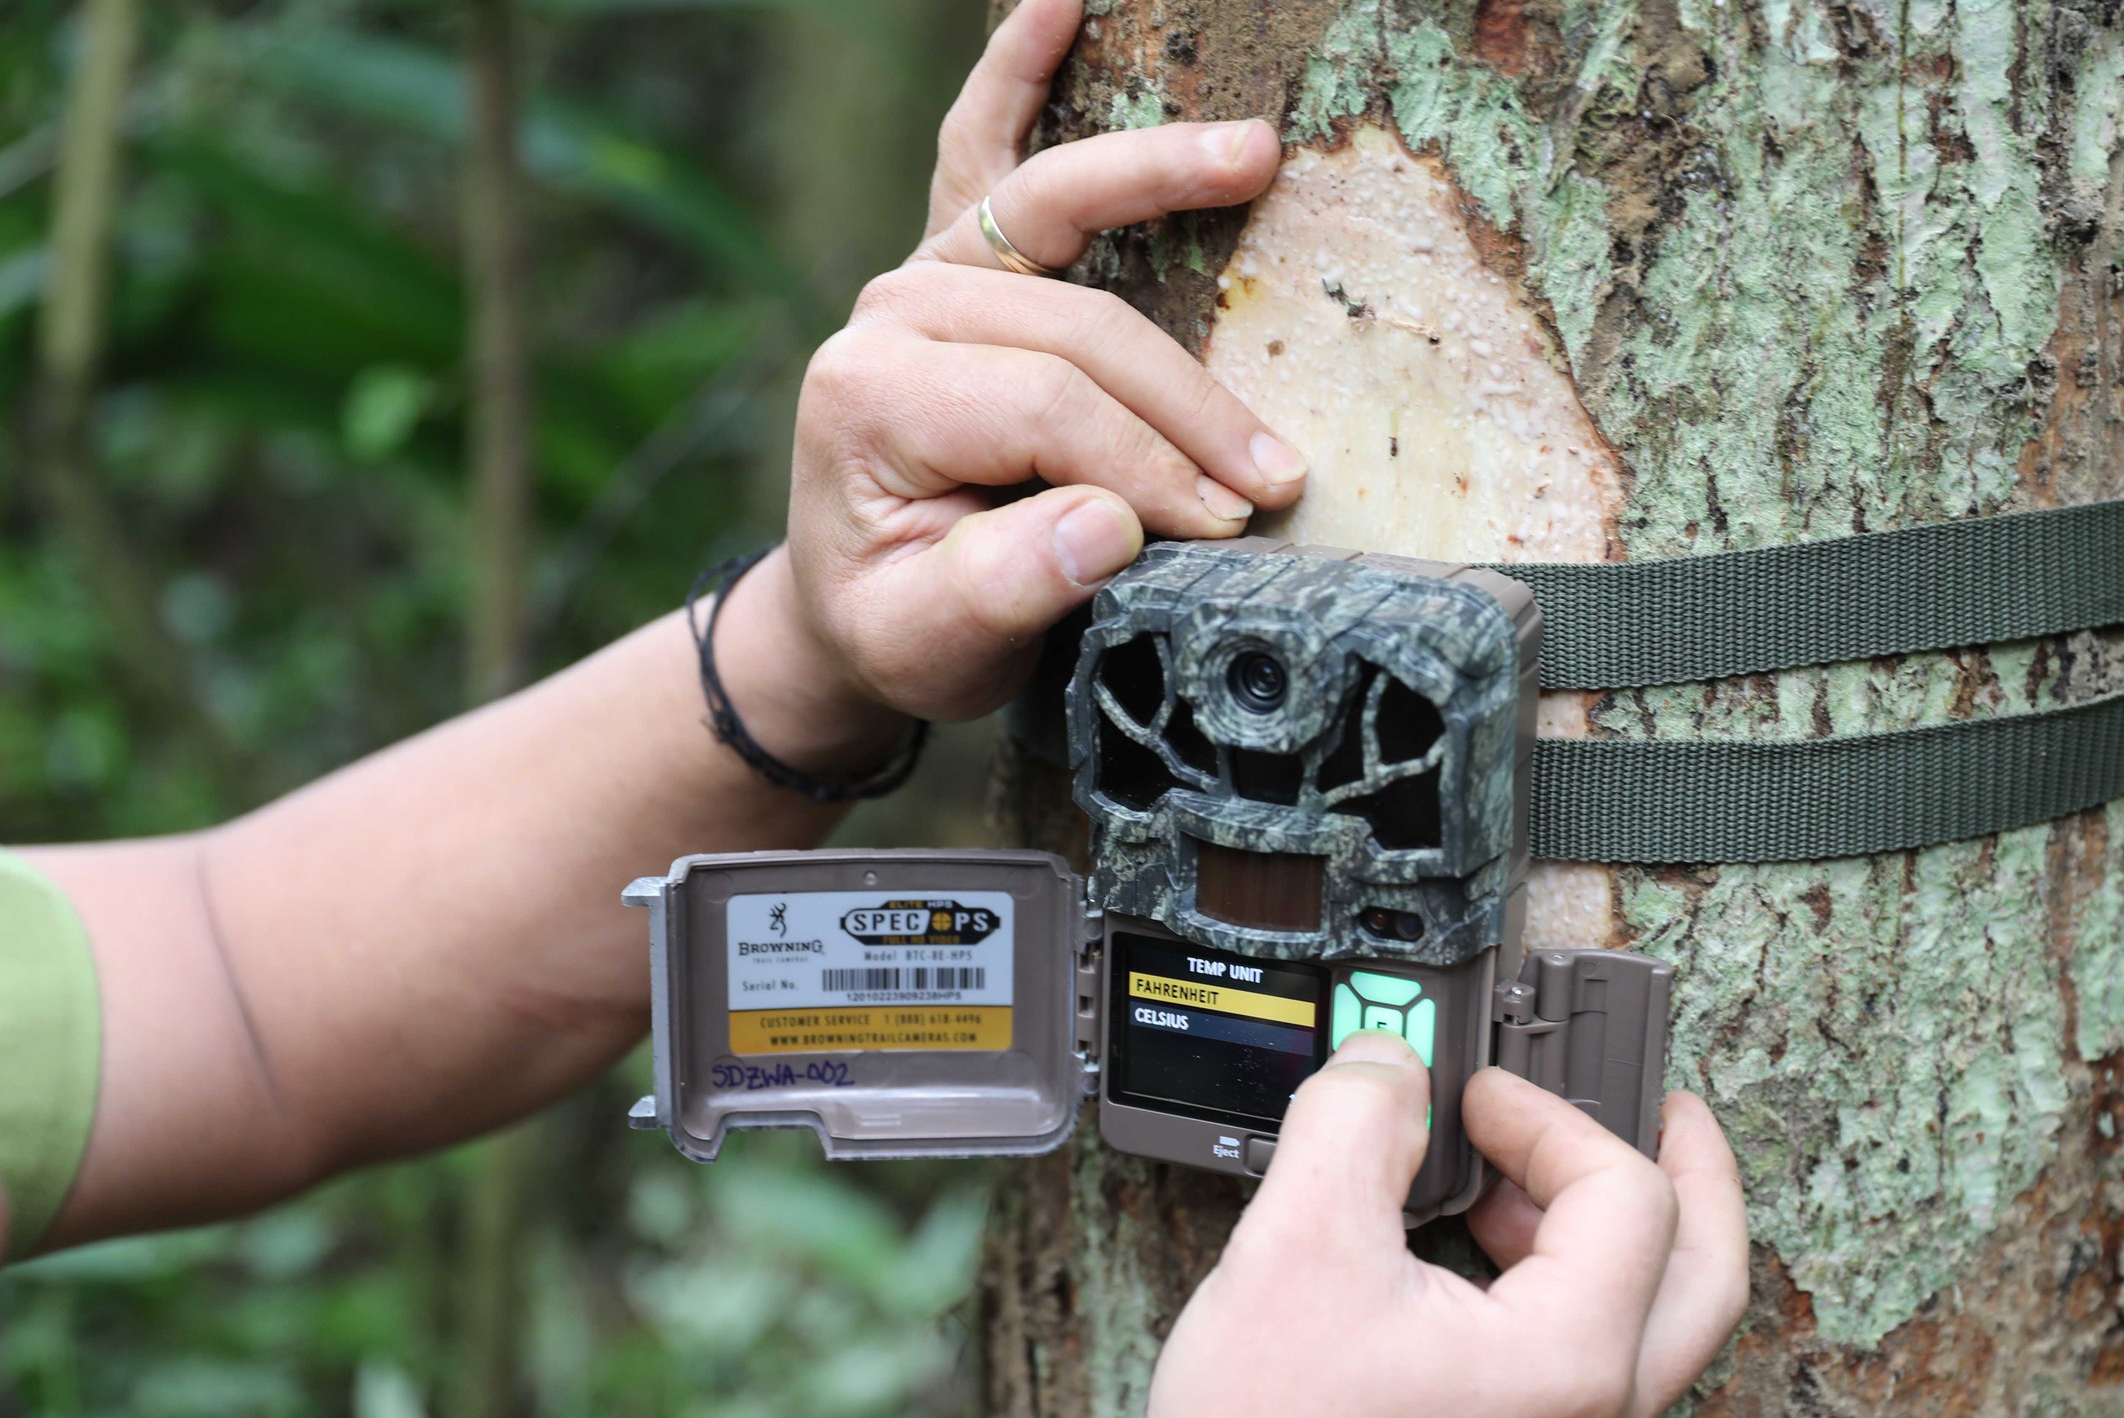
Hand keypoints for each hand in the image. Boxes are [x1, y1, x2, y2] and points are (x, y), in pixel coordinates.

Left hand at [772, 0, 1303, 731]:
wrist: (850, 607)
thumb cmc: (898, 625)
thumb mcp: (932, 647)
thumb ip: (1007, 592)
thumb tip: (1111, 527)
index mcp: (871, 397)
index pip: (1048, 408)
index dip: (1149, 467)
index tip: (1224, 529)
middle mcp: (889, 314)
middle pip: (1075, 328)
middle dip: (1186, 405)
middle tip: (1272, 477)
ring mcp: (921, 271)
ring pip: (1057, 214)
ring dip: (1161, 175)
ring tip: (1259, 155)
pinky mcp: (952, 254)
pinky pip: (984, 147)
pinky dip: (1018, 68)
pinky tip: (1058, 3)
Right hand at [1031, 1036, 1750, 1417]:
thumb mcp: (1292, 1240)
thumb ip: (1354, 1119)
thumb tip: (1389, 1068)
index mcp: (1570, 1360)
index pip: (1627, 1191)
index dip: (1553, 1116)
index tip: (1478, 1099)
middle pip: (1705, 1279)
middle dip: (1691, 1176)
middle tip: (1664, 1112)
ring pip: (1639, 1355)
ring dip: (1596, 1259)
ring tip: (1505, 1210)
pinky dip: (1552, 1340)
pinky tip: (1462, 1320)